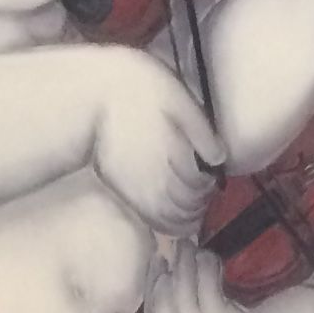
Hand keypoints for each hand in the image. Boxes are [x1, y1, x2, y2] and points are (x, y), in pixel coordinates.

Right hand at [86, 51, 222, 230]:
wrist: (94, 93)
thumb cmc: (140, 88)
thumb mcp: (178, 99)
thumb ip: (201, 131)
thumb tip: (219, 159)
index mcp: (174, 154)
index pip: (199, 186)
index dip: (209, 184)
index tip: (210, 176)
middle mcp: (157, 178)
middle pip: (186, 207)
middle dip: (200, 203)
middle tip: (203, 192)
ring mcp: (136, 189)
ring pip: (168, 221)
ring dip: (185, 219)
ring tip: (189, 207)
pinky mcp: (119, 190)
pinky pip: (148, 219)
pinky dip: (164, 224)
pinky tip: (169, 215)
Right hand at [145, 243, 259, 312]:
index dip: (151, 294)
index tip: (156, 275)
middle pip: (162, 303)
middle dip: (162, 274)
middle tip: (166, 253)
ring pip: (182, 292)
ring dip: (184, 265)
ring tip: (188, 247)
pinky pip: (207, 288)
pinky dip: (205, 269)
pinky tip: (210, 259)